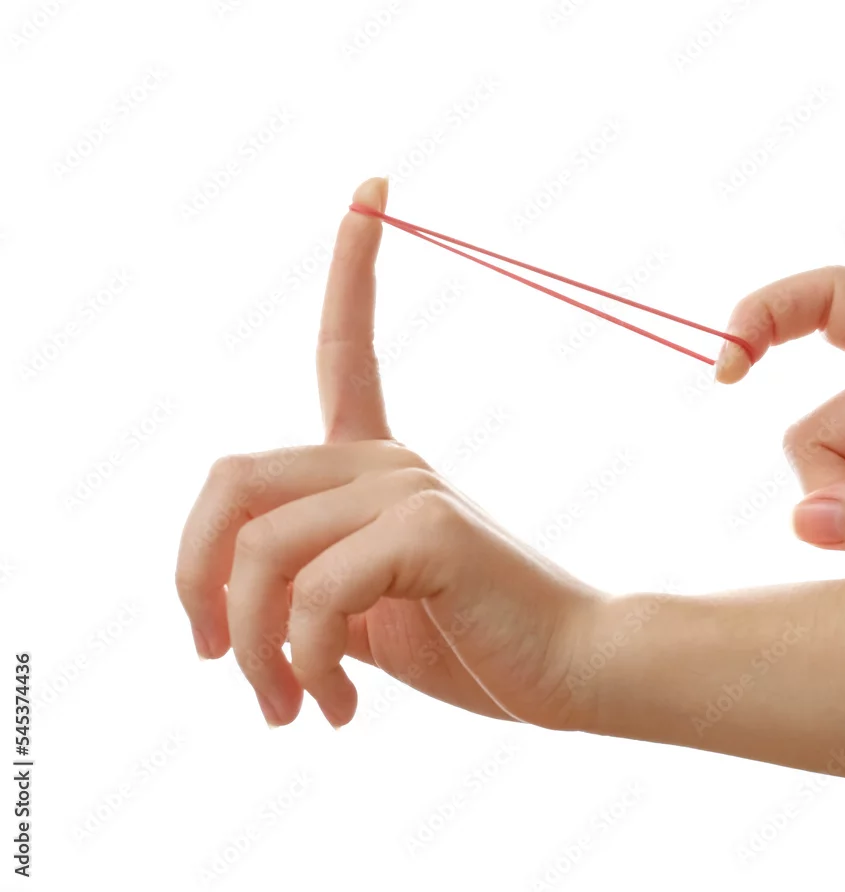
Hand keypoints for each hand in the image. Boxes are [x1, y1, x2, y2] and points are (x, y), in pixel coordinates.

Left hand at [175, 178, 600, 729]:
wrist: (575, 673)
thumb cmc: (474, 643)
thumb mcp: (361, 615)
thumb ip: (299, 588)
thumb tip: (221, 601)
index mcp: (379, 465)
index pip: (348, 347)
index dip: (352, 268)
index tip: (370, 189)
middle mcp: (389, 459)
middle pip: (228, 480)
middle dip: (194, 579)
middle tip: (217, 658)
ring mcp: (409, 485)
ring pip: (259, 552)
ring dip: (252, 650)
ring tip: (294, 708)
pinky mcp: (429, 526)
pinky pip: (313, 592)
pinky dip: (304, 663)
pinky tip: (338, 706)